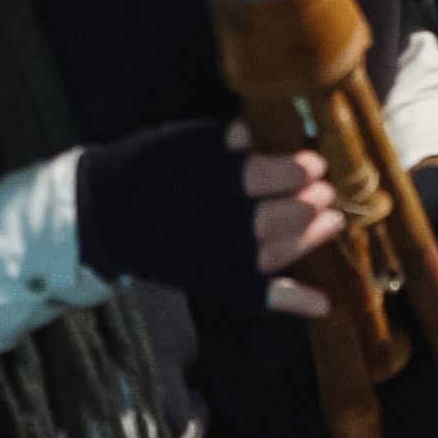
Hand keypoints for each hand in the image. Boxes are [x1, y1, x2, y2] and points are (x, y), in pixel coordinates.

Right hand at [77, 117, 336, 314]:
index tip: (315, 162)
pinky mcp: (211, 282)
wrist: (104, 216)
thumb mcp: (182, 142)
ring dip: (308, 241)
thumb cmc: (149, 167)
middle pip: (270, 220)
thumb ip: (223, 140)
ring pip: (270, 255)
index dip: (293, 171)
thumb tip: (256, 133)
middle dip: (307, 205)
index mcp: (202, 182)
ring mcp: (212, 259)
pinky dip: (289, 302)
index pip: (257, 179)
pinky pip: (253, 296)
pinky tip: (323, 305)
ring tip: (332, 222)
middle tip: (326, 192)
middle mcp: (210, 224)